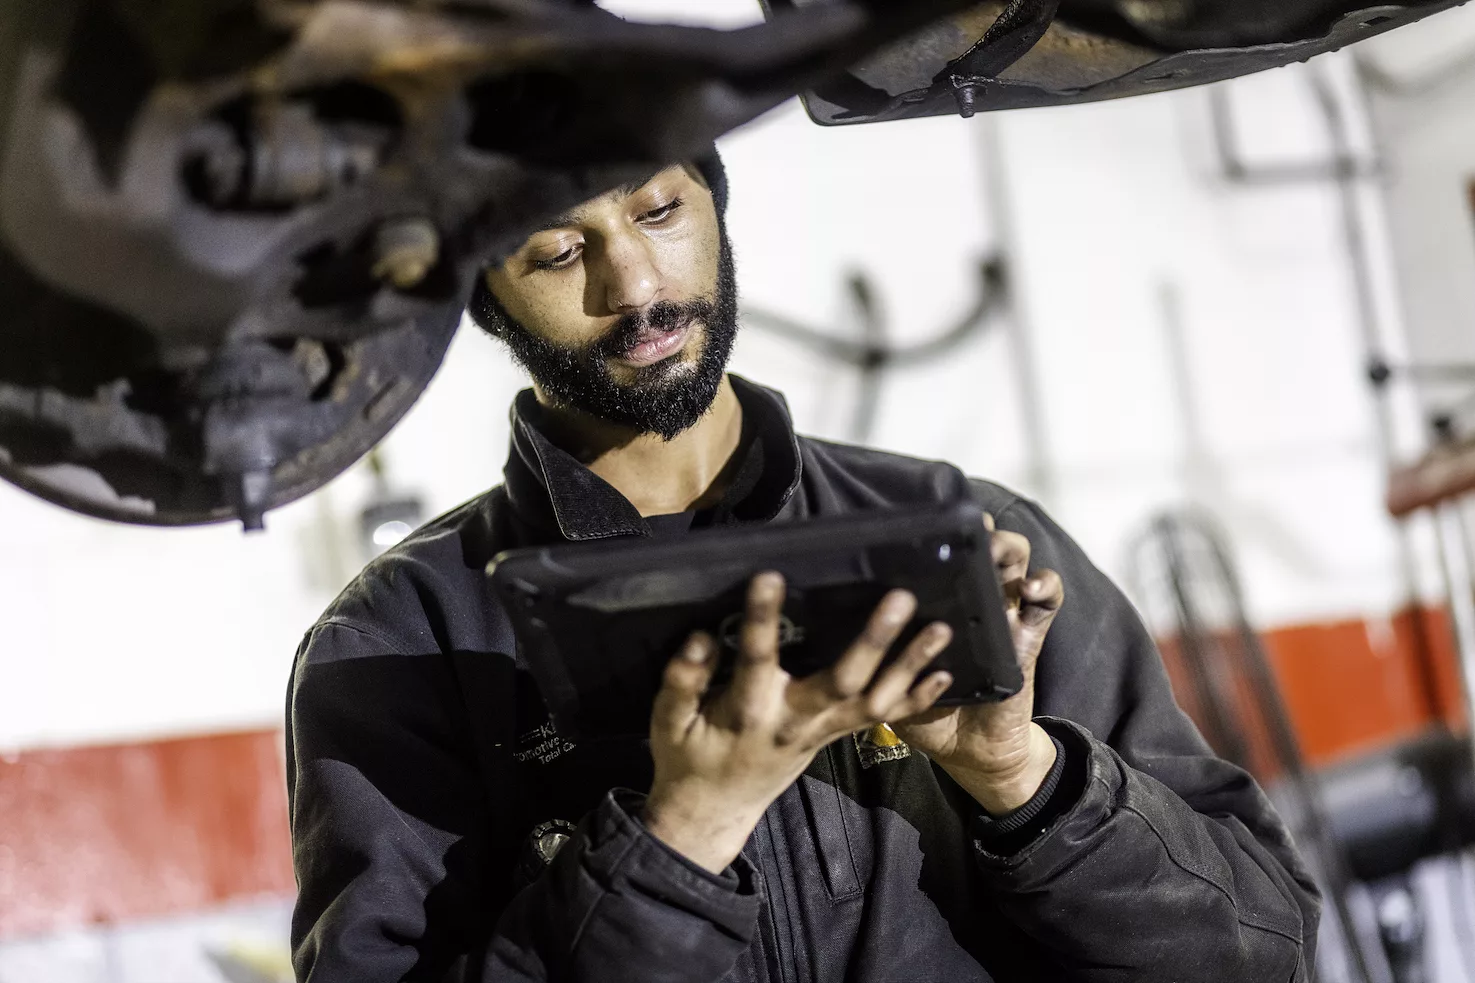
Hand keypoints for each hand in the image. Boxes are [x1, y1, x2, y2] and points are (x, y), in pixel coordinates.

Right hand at [643, 572, 954, 872]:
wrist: (714, 811)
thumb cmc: (687, 757)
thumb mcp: (668, 721)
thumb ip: (682, 680)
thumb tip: (702, 637)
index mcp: (749, 711)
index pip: (758, 659)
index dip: (762, 618)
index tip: (770, 576)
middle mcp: (795, 721)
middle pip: (842, 681)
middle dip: (874, 640)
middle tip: (900, 597)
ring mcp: (822, 733)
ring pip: (875, 701)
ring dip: (910, 665)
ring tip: (942, 626)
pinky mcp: (835, 738)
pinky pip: (883, 720)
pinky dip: (916, 699)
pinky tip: (946, 673)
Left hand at [894, 512, 1064, 815]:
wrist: (969, 750)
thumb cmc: (927, 710)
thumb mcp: (892, 680)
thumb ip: (874, 657)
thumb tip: (835, 631)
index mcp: (941, 606)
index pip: (942, 559)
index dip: (937, 535)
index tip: (926, 522)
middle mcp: (973, 602)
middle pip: (982, 549)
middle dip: (980, 532)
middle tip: (969, 532)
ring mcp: (1004, 615)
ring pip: (1017, 562)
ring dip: (1011, 549)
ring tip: (997, 553)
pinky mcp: (1028, 636)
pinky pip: (1047, 603)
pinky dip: (1045, 586)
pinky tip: (1030, 587)